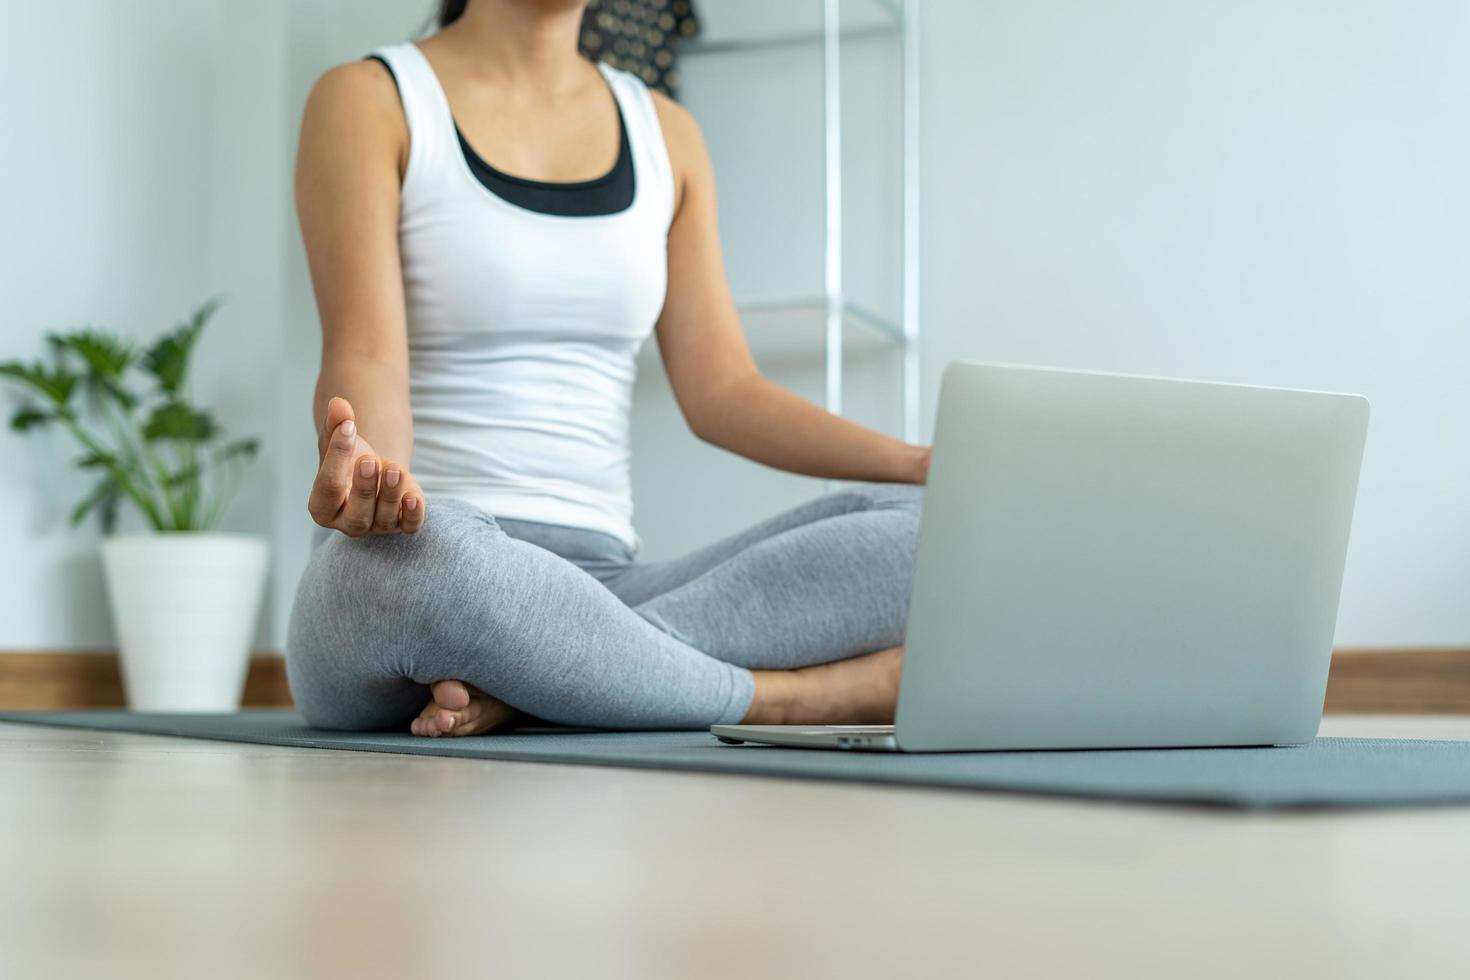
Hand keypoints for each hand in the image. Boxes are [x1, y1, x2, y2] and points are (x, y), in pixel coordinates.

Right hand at [307, 396, 425, 536]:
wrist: (376, 470)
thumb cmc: (350, 458)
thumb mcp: (340, 440)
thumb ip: (337, 424)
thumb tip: (338, 404)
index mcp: (322, 507)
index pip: (328, 487)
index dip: (337, 456)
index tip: (349, 427)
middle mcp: (348, 523)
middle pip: (356, 515)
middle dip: (363, 488)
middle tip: (369, 460)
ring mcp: (377, 526)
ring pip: (384, 520)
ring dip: (390, 494)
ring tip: (393, 468)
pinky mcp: (402, 523)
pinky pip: (409, 526)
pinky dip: (413, 514)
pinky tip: (413, 496)